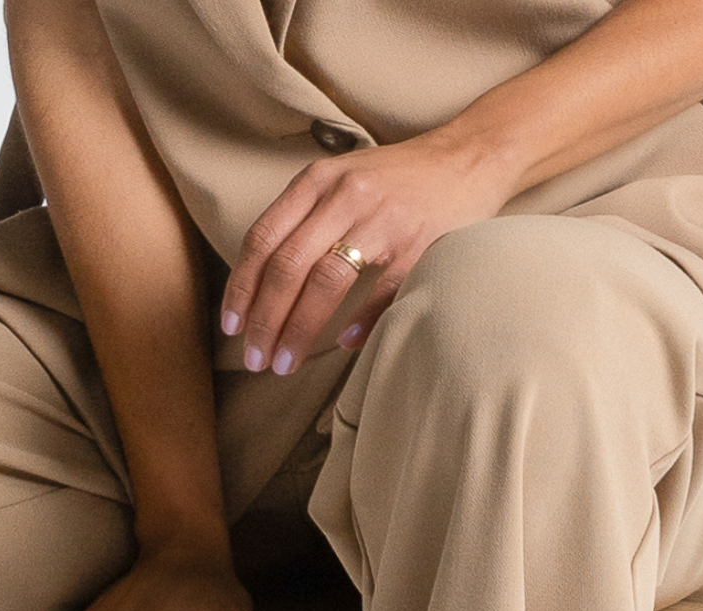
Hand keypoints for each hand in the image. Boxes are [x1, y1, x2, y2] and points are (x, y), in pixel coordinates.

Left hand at [219, 129, 518, 372]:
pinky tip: (344, 344)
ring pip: (325, 281)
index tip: (231, 328)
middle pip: (287, 267)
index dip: (240, 289)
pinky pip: (381, 290)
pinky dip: (359, 322)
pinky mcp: (421, 240)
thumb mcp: (339, 181)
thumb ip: (300, 221)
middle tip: (254, 359)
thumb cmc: (395, 182)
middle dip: (264, 321)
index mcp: (318, 181)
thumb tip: (257, 289)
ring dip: (299, 330)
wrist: (471, 156)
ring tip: (285, 363)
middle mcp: (346, 195)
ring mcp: (385, 217)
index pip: (262, 240)